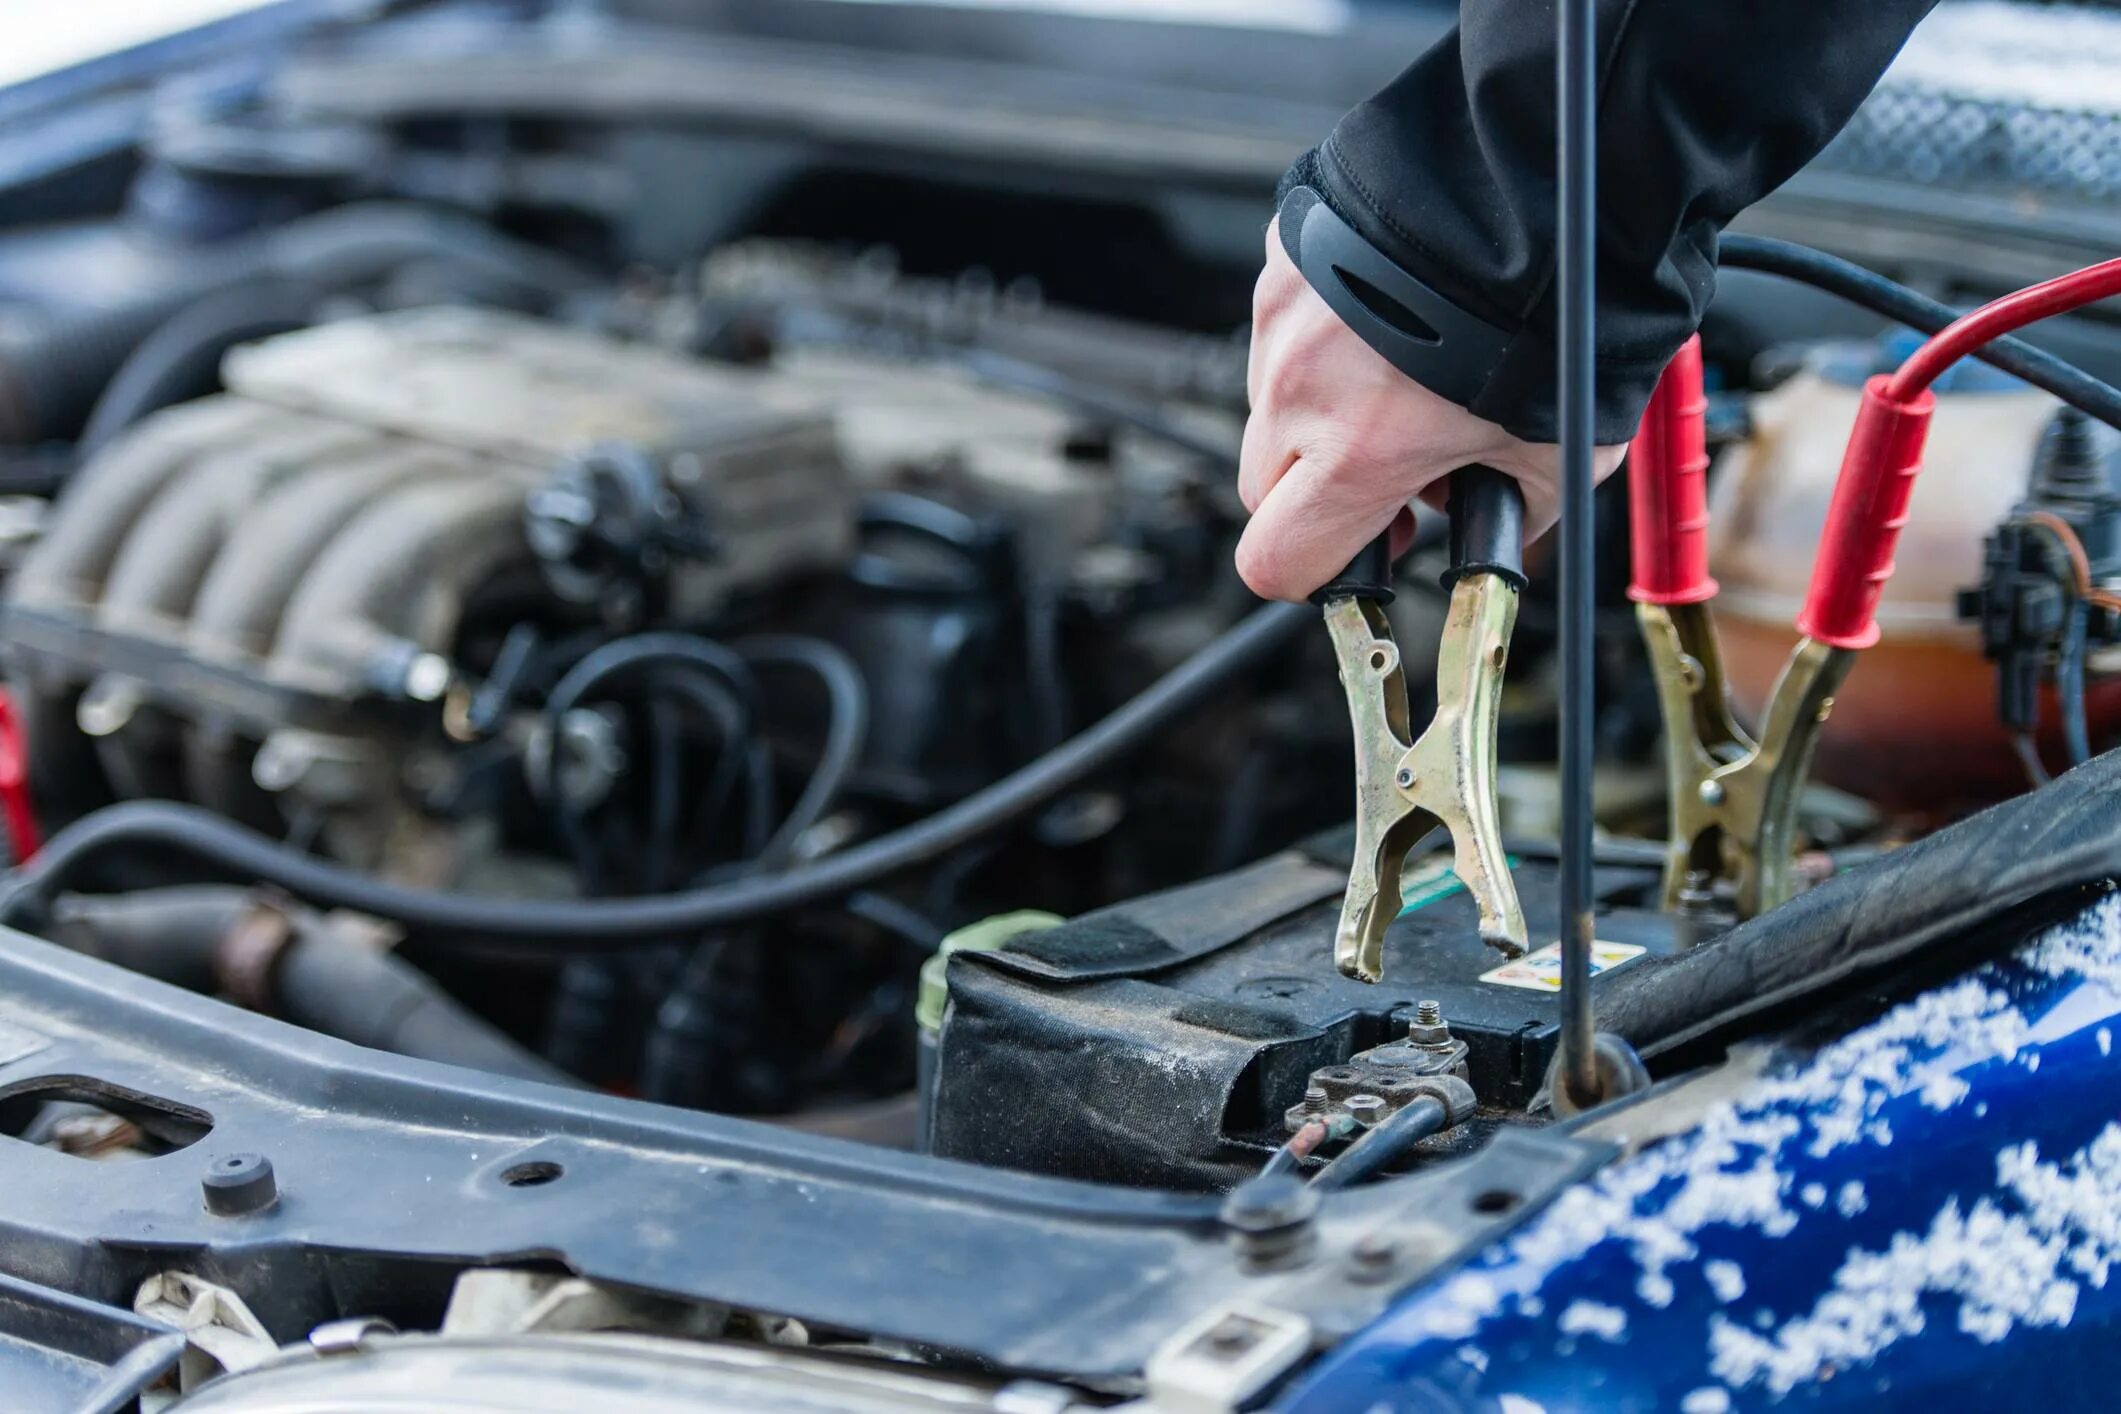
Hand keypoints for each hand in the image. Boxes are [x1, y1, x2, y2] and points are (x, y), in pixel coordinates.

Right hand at [1236, 228, 1624, 601]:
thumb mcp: (1564, 451)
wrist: (1543, 180)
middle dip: (1316, 491)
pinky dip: (1330, 334)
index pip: (1274, 560)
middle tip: (1392, 467)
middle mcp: (1301, 388)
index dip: (1311, 573)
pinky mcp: (1287, 257)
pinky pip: (1287, 323)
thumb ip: (1515, 511)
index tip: (1354, 553)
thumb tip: (1502, 530)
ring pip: (1274, 401)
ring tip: (1406, 372)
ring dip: (1322, 407)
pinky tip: (1396, 313)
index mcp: (1356, 454)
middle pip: (1263, 487)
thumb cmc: (1556, 310)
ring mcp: (1283, 317)